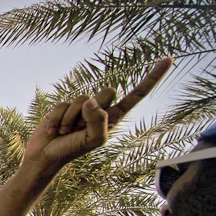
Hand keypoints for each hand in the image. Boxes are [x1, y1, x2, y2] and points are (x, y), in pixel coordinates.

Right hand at [22, 58, 172, 175]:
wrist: (46, 156)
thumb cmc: (72, 150)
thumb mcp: (94, 140)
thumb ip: (99, 120)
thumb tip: (91, 100)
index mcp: (114, 117)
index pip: (136, 95)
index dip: (152, 78)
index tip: (169, 59)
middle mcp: (100, 109)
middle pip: (106, 92)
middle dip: (92, 109)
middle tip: (81, 127)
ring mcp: (82, 106)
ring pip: (82, 98)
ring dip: (71, 118)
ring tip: (66, 132)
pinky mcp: (64, 106)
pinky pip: (63, 104)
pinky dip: (58, 119)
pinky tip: (55, 129)